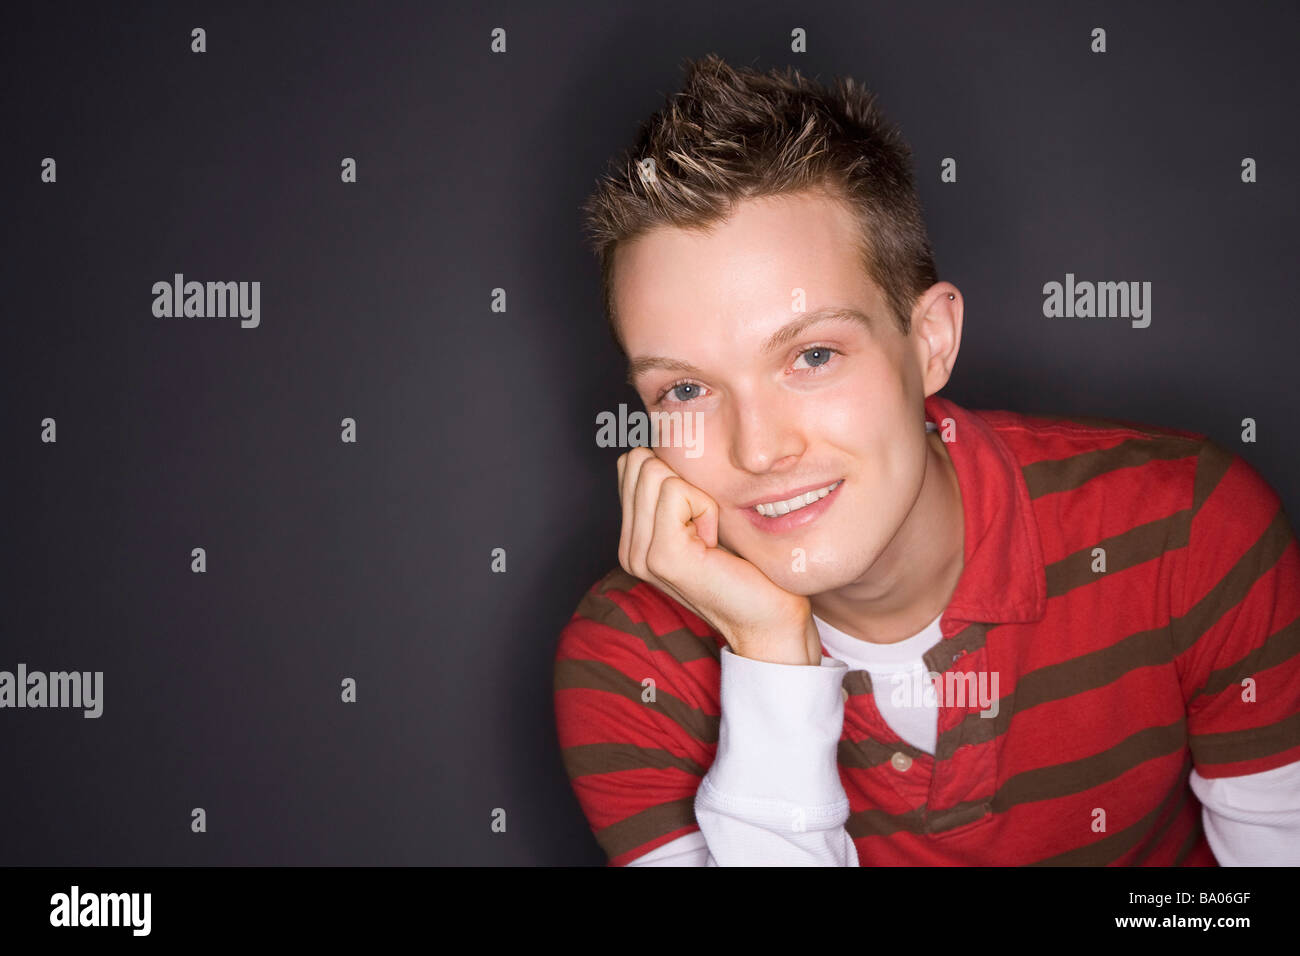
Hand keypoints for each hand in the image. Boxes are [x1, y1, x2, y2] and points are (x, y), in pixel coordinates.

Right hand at [616, 446, 820, 665]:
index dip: (675, 475)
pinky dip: (706, 507)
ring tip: (710, 536)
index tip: (700, 518)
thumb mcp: (704, 519)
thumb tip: (666, 442)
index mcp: (633, 539)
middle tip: (706, 526)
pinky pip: (677, 491)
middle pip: (638, 461)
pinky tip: (714, 541)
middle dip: (682, 481)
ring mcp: (640, 554)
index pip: (631, 463)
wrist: (770, 619)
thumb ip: (676, 490)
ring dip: (697, 495)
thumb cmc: (748, 567)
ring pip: (655, 471)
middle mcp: (628, 548)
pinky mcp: (663, 556)